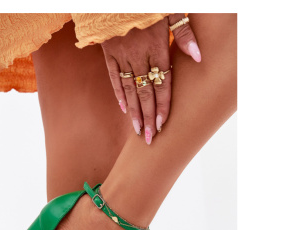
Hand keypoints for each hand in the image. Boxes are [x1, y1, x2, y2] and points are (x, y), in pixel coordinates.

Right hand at [101, 14, 200, 144]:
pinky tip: (124, 110)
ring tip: (138, 130)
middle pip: (145, 92)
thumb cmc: (148, 3)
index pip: (162, 83)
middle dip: (148, 117)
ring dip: (134, 112)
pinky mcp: (109, 53)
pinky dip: (119, 95)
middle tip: (149, 138)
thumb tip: (198, 57)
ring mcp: (122, 55)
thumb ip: (185, 33)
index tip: (162, 124)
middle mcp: (139, 55)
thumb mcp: (171, 11)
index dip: (163, 105)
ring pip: (129, 90)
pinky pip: (114, 78)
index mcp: (157, 46)